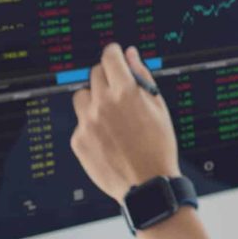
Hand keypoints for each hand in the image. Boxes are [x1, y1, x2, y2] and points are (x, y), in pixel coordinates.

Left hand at [70, 43, 180, 201]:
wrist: (148, 184)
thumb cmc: (159, 146)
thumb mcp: (159, 107)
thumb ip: (142, 76)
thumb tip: (131, 55)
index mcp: (126, 92)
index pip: (110, 57)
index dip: (113, 53)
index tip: (115, 55)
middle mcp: (102, 104)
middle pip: (95, 74)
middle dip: (107, 76)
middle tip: (119, 91)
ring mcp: (87, 122)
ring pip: (82, 96)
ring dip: (94, 99)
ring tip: (111, 116)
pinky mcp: (78, 140)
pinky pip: (81, 122)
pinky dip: (92, 125)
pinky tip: (108, 138)